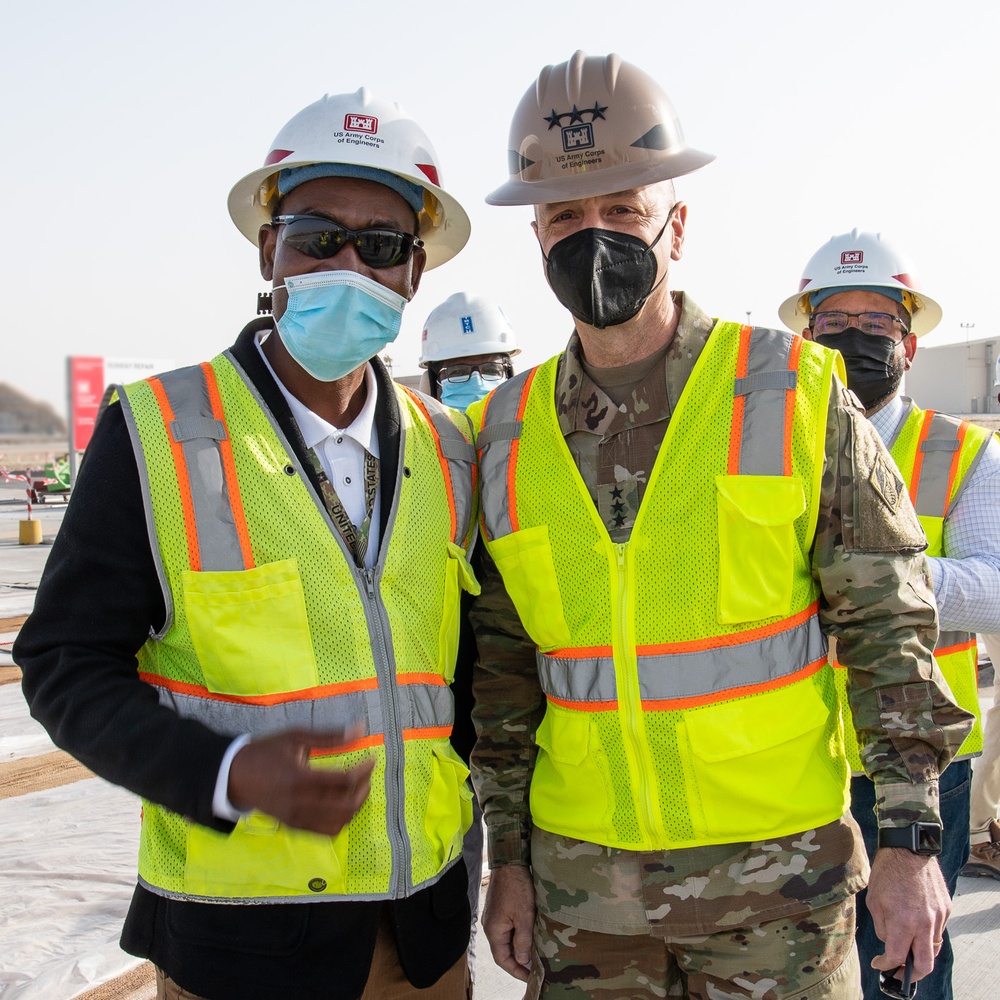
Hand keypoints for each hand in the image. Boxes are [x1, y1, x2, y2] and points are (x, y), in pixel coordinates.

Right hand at [227, 727, 373, 835]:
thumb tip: (362, 728)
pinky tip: (345, 801)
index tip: (372, 757)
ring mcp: (296, 819)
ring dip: (356, 805)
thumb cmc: (266, 751)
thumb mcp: (296, 736)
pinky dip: (343, 819)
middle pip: (346, 805)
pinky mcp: (294, 827)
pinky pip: (327, 832)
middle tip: (367, 771)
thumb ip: (330, 736)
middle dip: (364, 788)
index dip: (364, 770)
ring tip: (359, 786)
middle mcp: (299, 804)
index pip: (343, 781)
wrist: (235, 776)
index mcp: (299, 779)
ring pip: (340, 822)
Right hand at [482, 863, 535, 981]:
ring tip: (534, 955)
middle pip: (503, 950)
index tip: (530, 978)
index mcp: (493, 930)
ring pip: (506, 939)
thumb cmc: (516, 887)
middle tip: (535, 969)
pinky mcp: (499, 908)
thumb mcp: (524, 916)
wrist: (510, 861)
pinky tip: (528, 936)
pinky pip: (507, 928)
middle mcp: (490, 925)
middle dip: (518, 961)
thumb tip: (521, 961)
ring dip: (518, 948)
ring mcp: (494, 916)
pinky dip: (517, 936)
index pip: (502, 959)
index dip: (516, 971)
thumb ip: (522, 941)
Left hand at [866, 848, 949, 981]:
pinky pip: (938, 930)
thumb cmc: (887, 873)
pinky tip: (915, 927)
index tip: (879, 964)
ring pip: (933, 948)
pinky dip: (927, 935)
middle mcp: (924, 924)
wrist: (909, 850)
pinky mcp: (946, 909)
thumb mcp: (874, 901)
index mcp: (903, 922)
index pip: (897, 957)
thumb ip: (883, 928)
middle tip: (900, 972)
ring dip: (920, 952)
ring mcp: (938, 917)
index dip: (885, 965)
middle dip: (912, 974)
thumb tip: (889, 942)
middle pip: (924, 965)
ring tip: (906, 948)